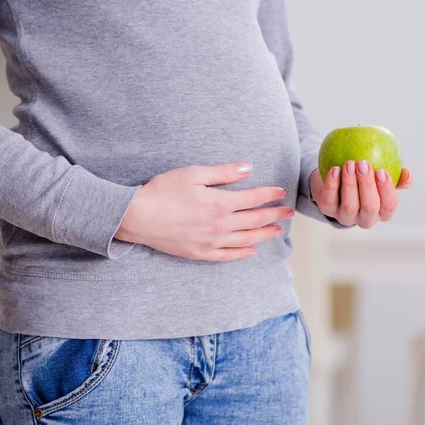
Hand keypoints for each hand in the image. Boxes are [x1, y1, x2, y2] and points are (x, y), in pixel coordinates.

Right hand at [115, 163, 292, 261]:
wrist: (137, 217)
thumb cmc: (162, 191)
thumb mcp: (192, 174)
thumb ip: (223, 173)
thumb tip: (248, 169)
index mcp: (220, 203)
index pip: (253, 198)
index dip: (268, 194)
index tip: (280, 192)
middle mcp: (220, 225)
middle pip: (254, 220)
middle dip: (274, 215)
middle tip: (288, 212)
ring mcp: (210, 242)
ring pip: (245, 240)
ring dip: (264, 235)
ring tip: (277, 231)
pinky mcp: (199, 253)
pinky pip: (227, 256)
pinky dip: (241, 254)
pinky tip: (251, 251)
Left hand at [310, 160, 411, 227]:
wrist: (334, 179)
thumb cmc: (364, 178)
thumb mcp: (380, 177)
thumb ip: (396, 175)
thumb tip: (407, 174)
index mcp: (382, 212)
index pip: (389, 207)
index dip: (387, 191)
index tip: (382, 171)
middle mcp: (364, 219)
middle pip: (369, 208)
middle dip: (367, 185)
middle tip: (363, 164)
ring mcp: (345, 217)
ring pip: (349, 205)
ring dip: (350, 183)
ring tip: (349, 163)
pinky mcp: (327, 211)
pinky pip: (329, 199)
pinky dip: (332, 184)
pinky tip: (335, 169)